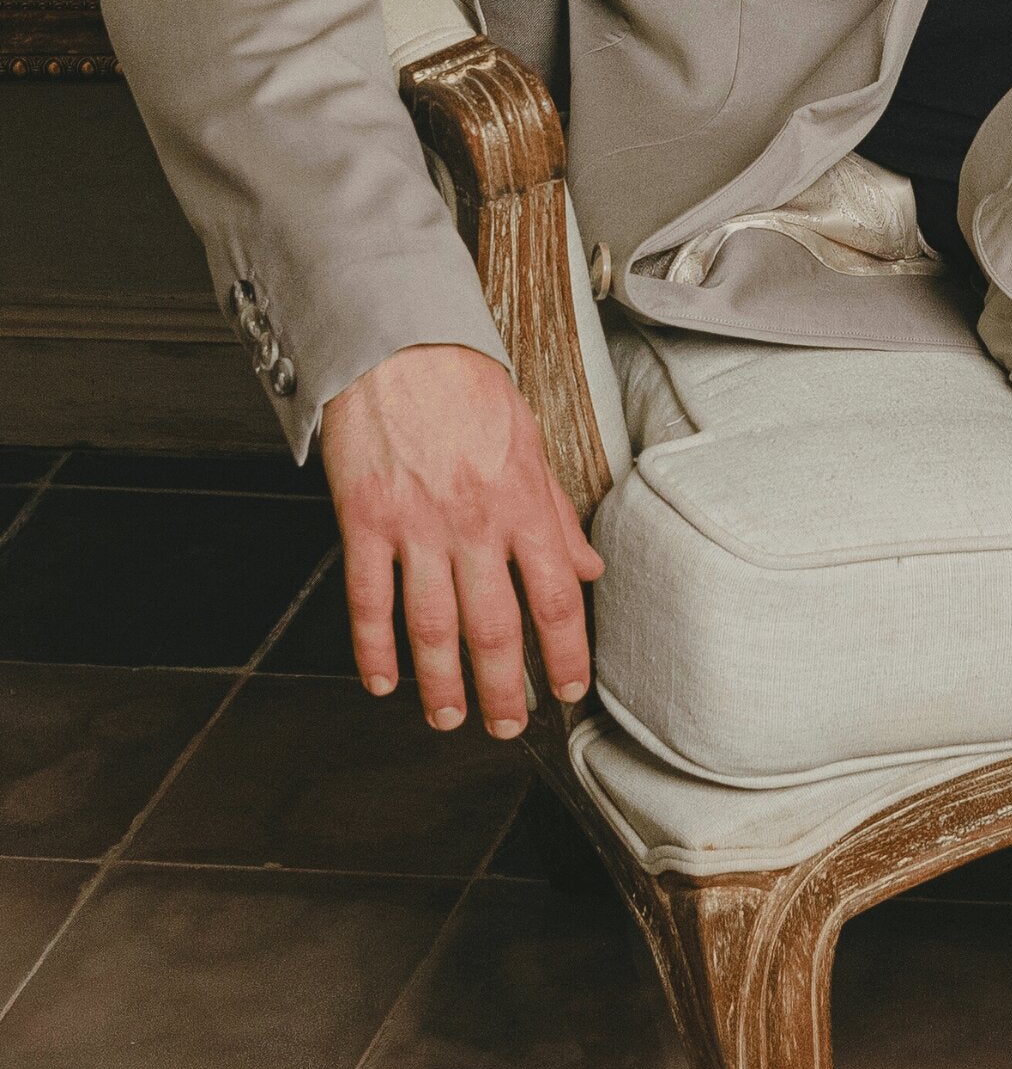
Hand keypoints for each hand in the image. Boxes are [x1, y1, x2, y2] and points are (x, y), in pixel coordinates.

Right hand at [321, 342, 604, 736]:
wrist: (398, 343)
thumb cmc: (466, 385)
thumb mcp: (531, 441)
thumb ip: (557, 512)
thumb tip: (589, 565)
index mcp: (523, 503)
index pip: (557, 596)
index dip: (567, 651)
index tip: (571, 687)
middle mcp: (474, 523)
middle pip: (495, 626)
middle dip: (505, 688)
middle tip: (507, 725)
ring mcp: (416, 526)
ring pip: (433, 627)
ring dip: (442, 682)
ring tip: (449, 717)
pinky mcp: (364, 521)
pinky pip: (369, 600)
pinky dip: (374, 648)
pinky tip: (383, 680)